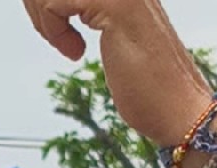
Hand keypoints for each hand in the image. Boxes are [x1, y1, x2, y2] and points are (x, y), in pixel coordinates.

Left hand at [23, 0, 213, 149]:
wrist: (178, 108)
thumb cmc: (148, 86)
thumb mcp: (116, 38)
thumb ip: (97, 13)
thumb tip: (53, 7)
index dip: (45, 4)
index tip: (58, 31)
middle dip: (38, 6)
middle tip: (53, 36)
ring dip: (43, 18)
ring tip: (67, 46)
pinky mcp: (114, 6)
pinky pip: (54, 3)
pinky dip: (53, 31)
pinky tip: (75, 53)